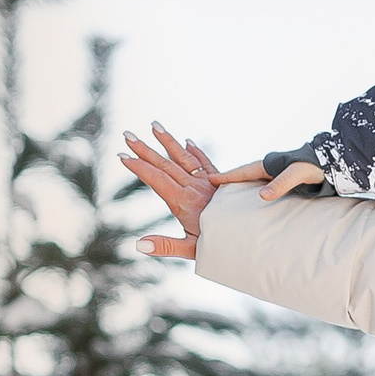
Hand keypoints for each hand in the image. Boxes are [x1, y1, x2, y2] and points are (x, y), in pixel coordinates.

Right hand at [119, 125, 219, 260]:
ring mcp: (209, 182)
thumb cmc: (222, 245)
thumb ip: (166, 246)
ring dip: (168, 142)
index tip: (122, 157)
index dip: (139, 168)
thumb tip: (139, 245)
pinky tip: (187, 141)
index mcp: (185, 202)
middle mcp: (196, 188)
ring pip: (185, 158)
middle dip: (145, 149)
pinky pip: (206, 163)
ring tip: (155, 126)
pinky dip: (195, 151)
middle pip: (166, 164)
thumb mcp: (192, 250)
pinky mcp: (222, 181)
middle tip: (127, 135)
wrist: (252, 237)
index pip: (157, 179)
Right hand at [211, 156, 324, 199]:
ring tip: (230, 196)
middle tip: (214, 188)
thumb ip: (281, 184)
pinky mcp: (286, 182)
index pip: (243, 172)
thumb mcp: (297, 175)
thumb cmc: (315, 167)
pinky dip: (256, 191)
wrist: (333, 163)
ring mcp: (277, 174)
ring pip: (255, 181)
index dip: (227, 177)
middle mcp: (271, 168)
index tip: (210, 179)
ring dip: (243, 186)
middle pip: (245, 176)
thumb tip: (262, 196)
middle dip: (231, 181)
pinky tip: (255, 199)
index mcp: (269, 165)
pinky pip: (266, 186)